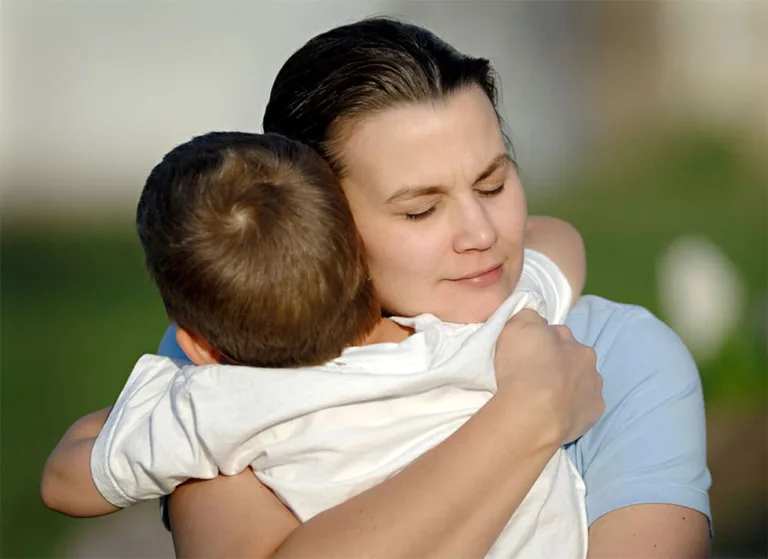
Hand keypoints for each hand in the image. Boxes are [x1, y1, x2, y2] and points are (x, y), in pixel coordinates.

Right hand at [493, 310, 603, 444]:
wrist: (533, 415)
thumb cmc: (522, 368)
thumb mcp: (516, 327)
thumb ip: (528, 317)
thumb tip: (536, 321)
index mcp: (570, 339)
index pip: (556, 335)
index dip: (541, 344)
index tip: (527, 355)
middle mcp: (587, 360)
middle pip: (573, 358)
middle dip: (559, 364)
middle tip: (536, 377)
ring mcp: (594, 388)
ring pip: (581, 382)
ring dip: (568, 386)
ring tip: (544, 398)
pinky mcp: (594, 413)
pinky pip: (584, 407)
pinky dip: (572, 408)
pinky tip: (555, 413)